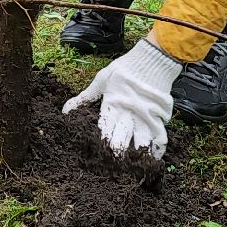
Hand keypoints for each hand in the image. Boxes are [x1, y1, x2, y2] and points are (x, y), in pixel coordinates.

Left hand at [63, 38, 181, 158]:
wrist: (152, 59)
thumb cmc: (124, 69)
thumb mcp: (101, 80)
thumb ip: (85, 97)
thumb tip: (65, 110)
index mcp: (113, 105)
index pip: (105, 130)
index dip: (101, 144)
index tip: (97, 155)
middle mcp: (129, 113)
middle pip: (122, 140)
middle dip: (116, 154)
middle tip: (113, 165)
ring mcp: (146, 116)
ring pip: (142, 142)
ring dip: (137, 156)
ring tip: (133, 168)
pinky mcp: (160, 116)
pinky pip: (161, 137)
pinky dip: (158, 150)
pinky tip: (153, 160)